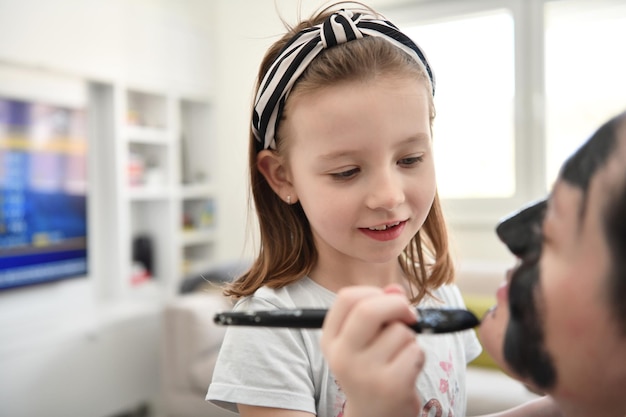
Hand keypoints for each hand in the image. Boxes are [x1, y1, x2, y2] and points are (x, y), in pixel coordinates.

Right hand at [321, 285, 423, 416]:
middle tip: (409, 314)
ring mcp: (365, 373)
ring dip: (409, 338)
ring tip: (399, 356)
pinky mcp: (391, 386)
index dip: (373, 292)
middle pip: (369, 309)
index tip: (386, 300)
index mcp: (330, 340)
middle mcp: (342, 357)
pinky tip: (408, 370)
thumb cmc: (371, 370)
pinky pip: (415, 351)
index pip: (346, 298)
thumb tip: (396, 289)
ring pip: (400, 331)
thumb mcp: (365, 340)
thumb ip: (378, 309)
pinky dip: (418, 355)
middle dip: (397, 304)